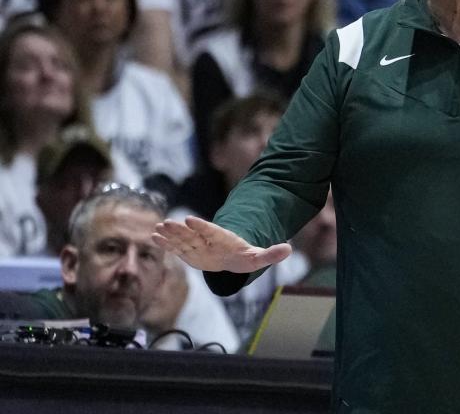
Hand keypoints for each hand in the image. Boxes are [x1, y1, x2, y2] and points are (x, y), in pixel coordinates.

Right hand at [152, 216, 290, 272]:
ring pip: (182, 239)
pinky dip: (165, 244)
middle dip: (180, 230)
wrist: (232, 257)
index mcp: (223, 239)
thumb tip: (289, 249)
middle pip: (193, 234)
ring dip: (170, 235)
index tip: (191, 220)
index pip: (212, 231)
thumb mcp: (258, 258)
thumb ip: (271, 254)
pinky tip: (153, 237)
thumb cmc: (244, 257)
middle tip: (167, 222)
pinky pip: (176, 248)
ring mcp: (197, 246)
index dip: (202, 226)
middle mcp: (208, 241)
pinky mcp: (189, 253)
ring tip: (157, 228)